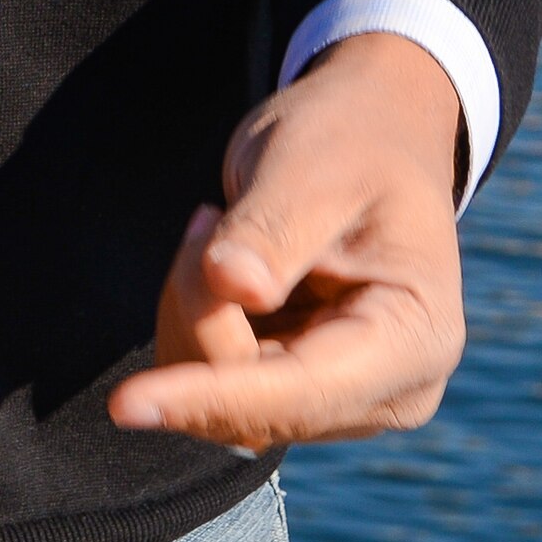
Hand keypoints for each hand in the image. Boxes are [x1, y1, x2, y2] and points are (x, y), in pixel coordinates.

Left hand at [106, 28, 467, 448]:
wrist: (368, 137)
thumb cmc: (351, 142)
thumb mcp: (314, 166)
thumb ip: (273, 230)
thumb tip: (235, 290)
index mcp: (414, 338)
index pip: (301, 393)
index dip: (211, 397)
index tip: (127, 404)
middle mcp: (388, 391)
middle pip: (252, 402)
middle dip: (200, 312)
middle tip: (204, 218)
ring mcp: (341, 401)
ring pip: (218, 401)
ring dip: (192, 312)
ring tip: (220, 227)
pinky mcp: (296, 394)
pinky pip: (209, 384)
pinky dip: (193, 320)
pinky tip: (222, 261)